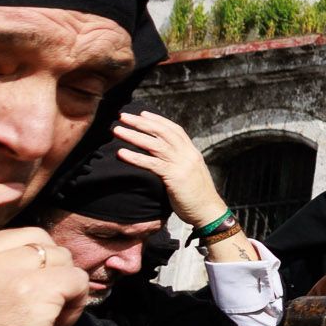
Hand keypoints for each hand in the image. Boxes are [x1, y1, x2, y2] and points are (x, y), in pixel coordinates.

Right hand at [0, 181, 91, 325]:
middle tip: (39, 305)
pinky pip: (74, 280)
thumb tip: (3, 272)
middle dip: (43, 266)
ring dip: (62, 285)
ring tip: (49, 320)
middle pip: (26, 236)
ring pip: (56, 256)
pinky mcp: (31, 293)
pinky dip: (76, 301)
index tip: (8, 195)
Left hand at [113, 109, 224, 228]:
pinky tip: (121, 153)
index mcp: (191, 152)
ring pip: (155, 144)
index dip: (158, 120)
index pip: (175, 129)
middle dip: (141, 122)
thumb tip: (162, 161)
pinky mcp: (175, 176)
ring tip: (117, 130)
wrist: (209, 211)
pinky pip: (152, 163)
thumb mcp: (189, 174)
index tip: (142, 114)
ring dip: (134, 135)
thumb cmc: (197, 197)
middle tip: (123, 116)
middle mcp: (187, 154)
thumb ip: (178, 164)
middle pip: (162, 132)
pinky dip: (135, 157)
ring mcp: (182, 164)